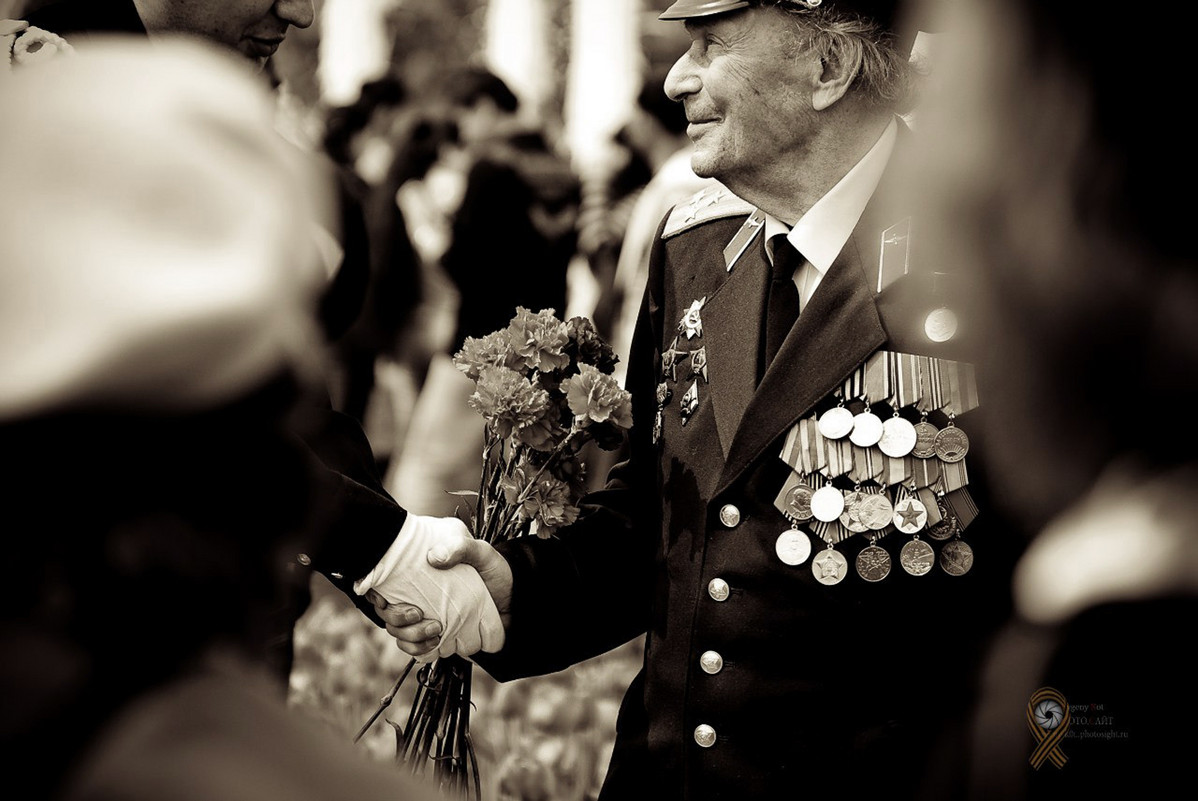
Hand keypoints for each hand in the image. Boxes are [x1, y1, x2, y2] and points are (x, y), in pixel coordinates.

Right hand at [354, 514, 504, 660]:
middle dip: (398, 621)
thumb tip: (433, 558)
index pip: (383, 588)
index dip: (376, 598)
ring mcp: (426, 619)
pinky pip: (418, 650)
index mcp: (418, 575)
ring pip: (400, 636)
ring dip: (411, 638)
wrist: (515, 595)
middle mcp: (417, 598)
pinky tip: (435, 645)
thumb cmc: (493, 569)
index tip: (384, 601)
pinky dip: (421, 651)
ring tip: (436, 630)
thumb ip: (461, 547)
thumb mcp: (480, 552)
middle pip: (388, 616)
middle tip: (419, 614)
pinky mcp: (438, 637)